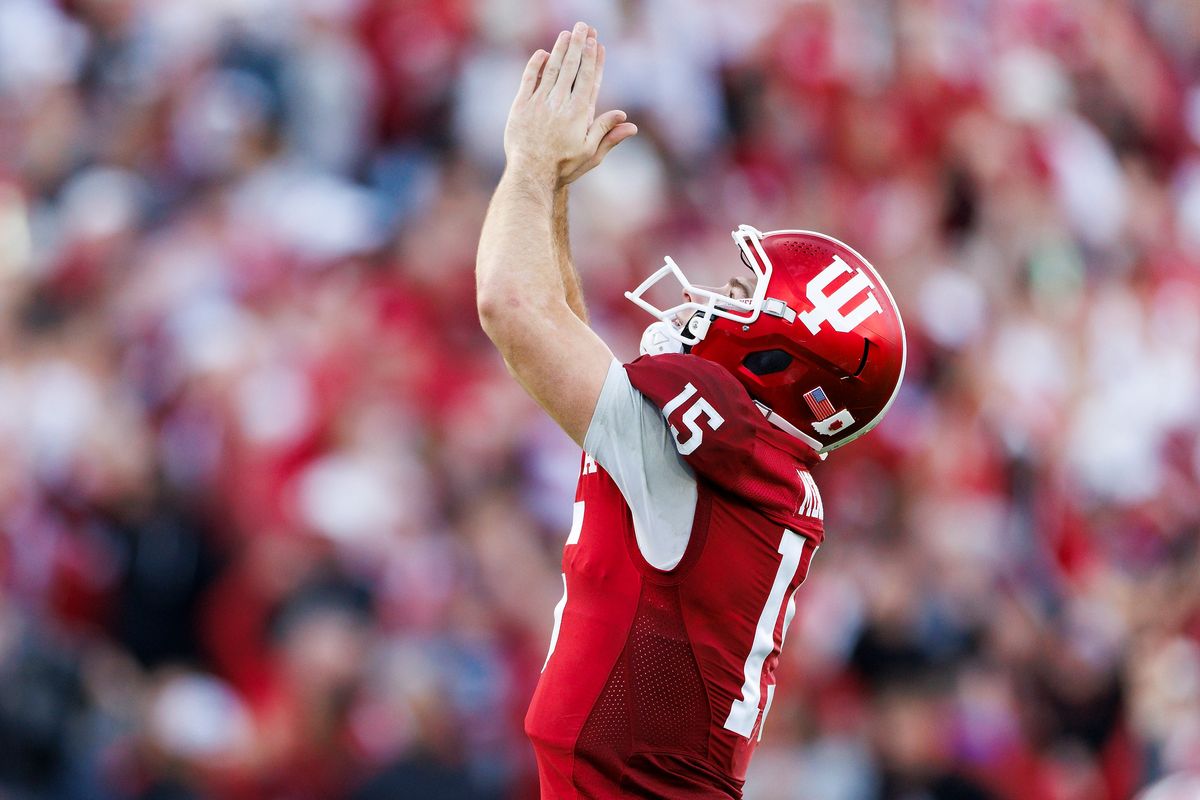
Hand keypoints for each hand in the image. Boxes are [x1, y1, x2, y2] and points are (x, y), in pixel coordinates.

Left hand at [504, 22, 637, 187]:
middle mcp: (560, 104)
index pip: (589, 79)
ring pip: (552, 69)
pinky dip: (536, 64)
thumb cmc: (563, 168)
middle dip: (579, 45)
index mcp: (579, 114)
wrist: (530, 176)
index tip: (598, 43)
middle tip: (584, 27)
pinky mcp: (521, 106)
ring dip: (561, 49)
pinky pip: (529, 79)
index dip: (594, 60)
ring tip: (567, 33)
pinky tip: (543, 53)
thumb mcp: (591, 154)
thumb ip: (608, 134)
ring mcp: (539, 103)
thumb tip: (630, 123)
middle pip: (572, 67)